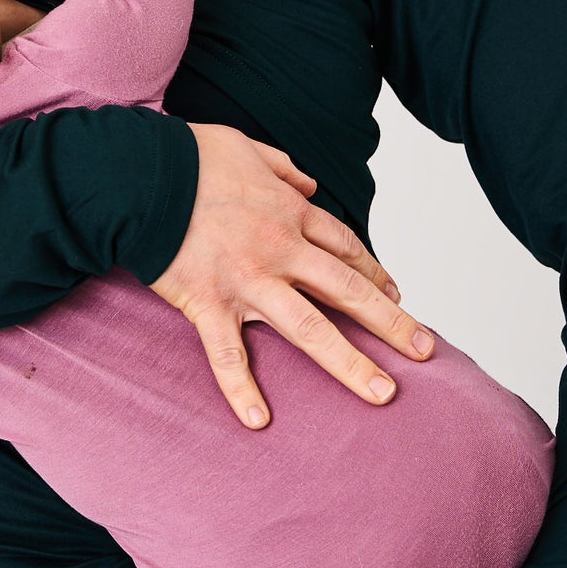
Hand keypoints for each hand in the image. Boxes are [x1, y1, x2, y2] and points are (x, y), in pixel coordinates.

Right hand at [149, 122, 434, 424]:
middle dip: (391, 323)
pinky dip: (241, 388)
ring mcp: (247, 281)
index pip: (346, 248)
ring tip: (384, 394)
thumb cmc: (190, 157)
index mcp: (289, 213)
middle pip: (348, 290)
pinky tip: (259, 420)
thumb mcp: (247, 147)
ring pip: (310, 328)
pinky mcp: (208, 303)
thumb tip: (310, 183)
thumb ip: (283, 167)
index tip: (396, 295)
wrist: (141, 175)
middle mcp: (280, 250)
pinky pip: (227, 354)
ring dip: (350, 364)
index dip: (375, 273)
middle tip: (425, 351)